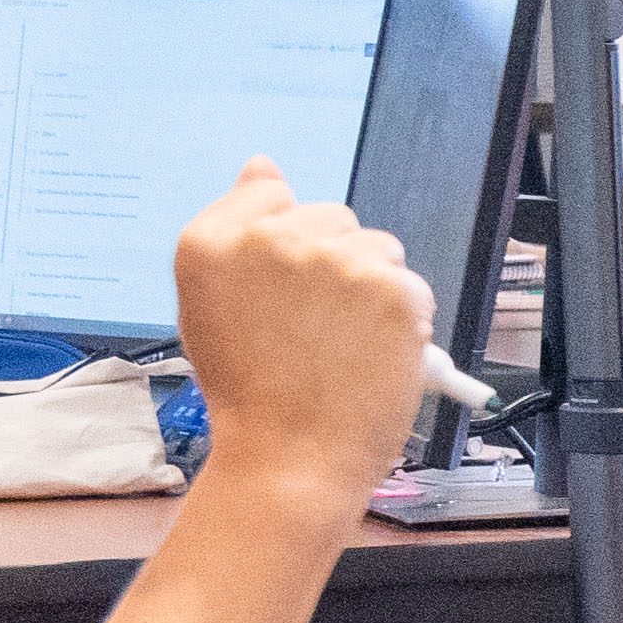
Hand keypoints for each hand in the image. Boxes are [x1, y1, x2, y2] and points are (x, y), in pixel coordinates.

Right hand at [164, 160, 433, 495]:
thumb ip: (237, 228)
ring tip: (340, 343)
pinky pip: (411, 285)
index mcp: (211, 241)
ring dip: (372, 288)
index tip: (282, 282)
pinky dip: (404, 319)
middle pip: (331, 216)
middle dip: (334, 261)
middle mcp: (270, 240)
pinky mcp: (389, 287)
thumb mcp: (211, 304)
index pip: (270, 191)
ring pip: (378, 248)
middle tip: (312, 326)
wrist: (289, 456)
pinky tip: (370, 354)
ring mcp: (333, 260)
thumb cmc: (250, 391)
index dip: (286, 239)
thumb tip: (261, 165)